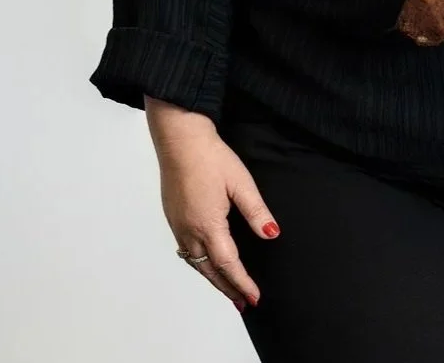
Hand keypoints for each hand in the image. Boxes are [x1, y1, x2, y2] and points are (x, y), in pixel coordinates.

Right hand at [147, 101, 280, 310]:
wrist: (179, 139)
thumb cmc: (210, 156)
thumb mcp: (240, 182)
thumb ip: (256, 211)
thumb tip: (271, 234)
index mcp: (208, 224)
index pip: (228, 265)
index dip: (242, 283)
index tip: (255, 298)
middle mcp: (189, 230)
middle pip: (209, 271)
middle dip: (227, 289)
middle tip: (243, 303)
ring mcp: (178, 225)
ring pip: (195, 263)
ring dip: (212, 278)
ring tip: (227, 289)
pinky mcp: (173, 216)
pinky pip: (186, 250)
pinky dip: (199, 263)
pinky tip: (206, 261)